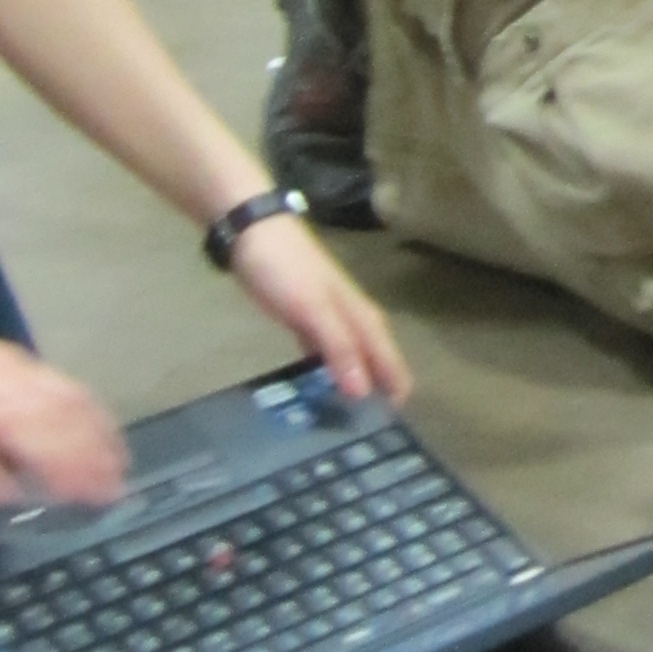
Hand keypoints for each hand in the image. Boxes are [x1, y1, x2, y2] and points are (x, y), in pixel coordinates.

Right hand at [0, 308, 126, 509]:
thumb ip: (3, 390)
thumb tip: (37, 421)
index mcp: (6, 364)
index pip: (70, 395)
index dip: (100, 429)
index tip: (120, 457)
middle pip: (59, 419)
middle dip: (91, 456)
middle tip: (114, 490)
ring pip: (28, 436)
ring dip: (60, 469)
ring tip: (83, 497)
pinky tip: (7, 501)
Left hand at [224, 212, 411, 401]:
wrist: (252, 232)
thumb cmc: (287, 269)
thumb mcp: (314, 309)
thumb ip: (339, 347)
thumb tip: (363, 391)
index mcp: (357, 312)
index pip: (386, 352)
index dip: (395, 380)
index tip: (400, 412)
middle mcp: (347, 314)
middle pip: (372, 352)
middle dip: (379, 382)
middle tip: (377, 420)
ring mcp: (323, 313)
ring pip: (348, 351)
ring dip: (353, 376)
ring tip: (351, 408)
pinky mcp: (300, 313)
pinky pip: (321, 347)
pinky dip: (324, 366)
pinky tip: (317, 381)